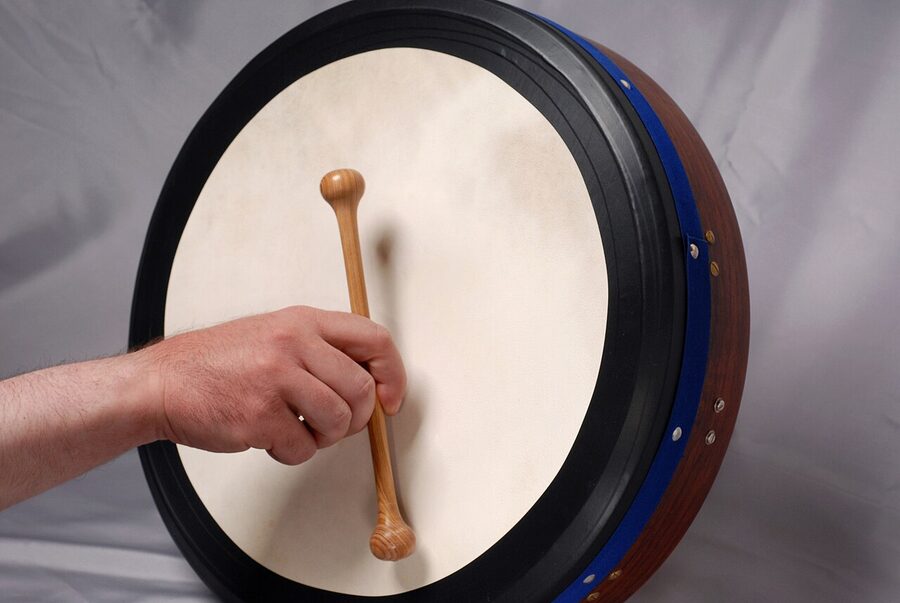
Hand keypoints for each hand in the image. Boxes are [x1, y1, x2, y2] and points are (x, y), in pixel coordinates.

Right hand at [136, 306, 405, 464]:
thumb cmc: (219, 363)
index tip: (390, 399)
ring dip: (323, 438)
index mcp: (302, 321)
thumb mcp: (275, 333)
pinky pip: (303, 449)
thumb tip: (372, 382)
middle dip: (355, 418)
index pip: (375, 339)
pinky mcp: (259, 416)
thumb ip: (322, 349)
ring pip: (338, 422)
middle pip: (361, 390)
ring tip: (297, 429)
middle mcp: (293, 343)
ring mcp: (276, 379)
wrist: (162, 383)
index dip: (393, 374)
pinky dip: (291, 453)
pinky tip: (270, 437)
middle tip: (333, 424)